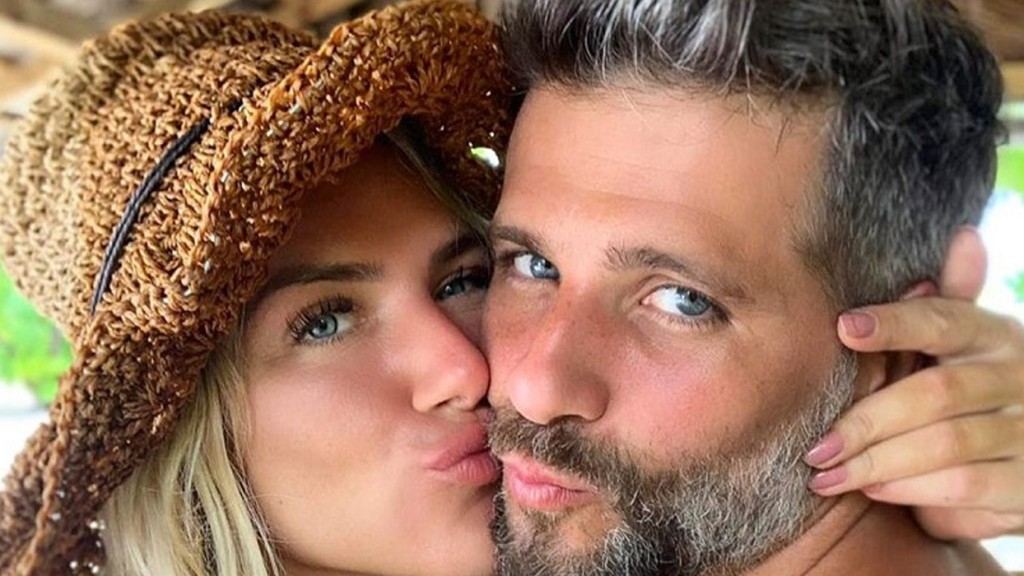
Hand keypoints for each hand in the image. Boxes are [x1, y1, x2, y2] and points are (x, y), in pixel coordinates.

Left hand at [805, 228, 1023, 539]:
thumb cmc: (960, 395)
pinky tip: (871, 489)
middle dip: (867, 421)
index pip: (943, 320)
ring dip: (877, 461)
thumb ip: (939, 307)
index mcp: (991, 334)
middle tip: (814, 446)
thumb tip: (965, 235)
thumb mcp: (950, 350)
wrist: (1014, 461)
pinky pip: (964, 485)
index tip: (843, 328)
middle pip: (936, 392)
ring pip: (945, 443)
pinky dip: (911, 488)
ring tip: (826, 473)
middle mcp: (1017, 375)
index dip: (895, 323)